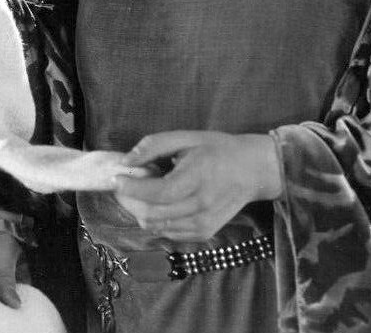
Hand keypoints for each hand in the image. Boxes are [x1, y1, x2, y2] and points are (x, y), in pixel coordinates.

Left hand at [113, 131, 281, 241]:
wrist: (253, 170)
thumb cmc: (217, 149)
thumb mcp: (186, 137)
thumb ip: (154, 146)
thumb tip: (126, 161)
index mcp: (198, 178)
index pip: (158, 193)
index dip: (132, 188)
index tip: (117, 178)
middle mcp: (202, 206)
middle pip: (152, 214)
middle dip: (130, 201)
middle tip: (124, 184)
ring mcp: (204, 224)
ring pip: (156, 227)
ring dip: (140, 211)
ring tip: (142, 192)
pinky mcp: (204, 233)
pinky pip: (168, 233)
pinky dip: (156, 219)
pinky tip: (160, 202)